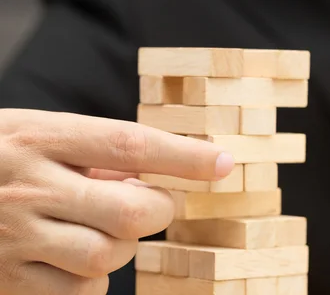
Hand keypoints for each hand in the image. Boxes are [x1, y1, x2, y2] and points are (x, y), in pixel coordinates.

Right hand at [0, 109, 233, 294]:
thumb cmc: (0, 158)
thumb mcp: (39, 135)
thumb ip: (96, 152)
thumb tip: (159, 173)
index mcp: (40, 139)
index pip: (131, 145)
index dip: (185, 157)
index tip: (222, 163)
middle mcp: (27, 189)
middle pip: (130, 212)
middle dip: (157, 210)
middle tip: (151, 202)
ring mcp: (14, 240)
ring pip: (109, 258)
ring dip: (122, 245)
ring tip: (100, 227)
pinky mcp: (7, 282)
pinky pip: (81, 292)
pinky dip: (93, 278)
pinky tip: (73, 256)